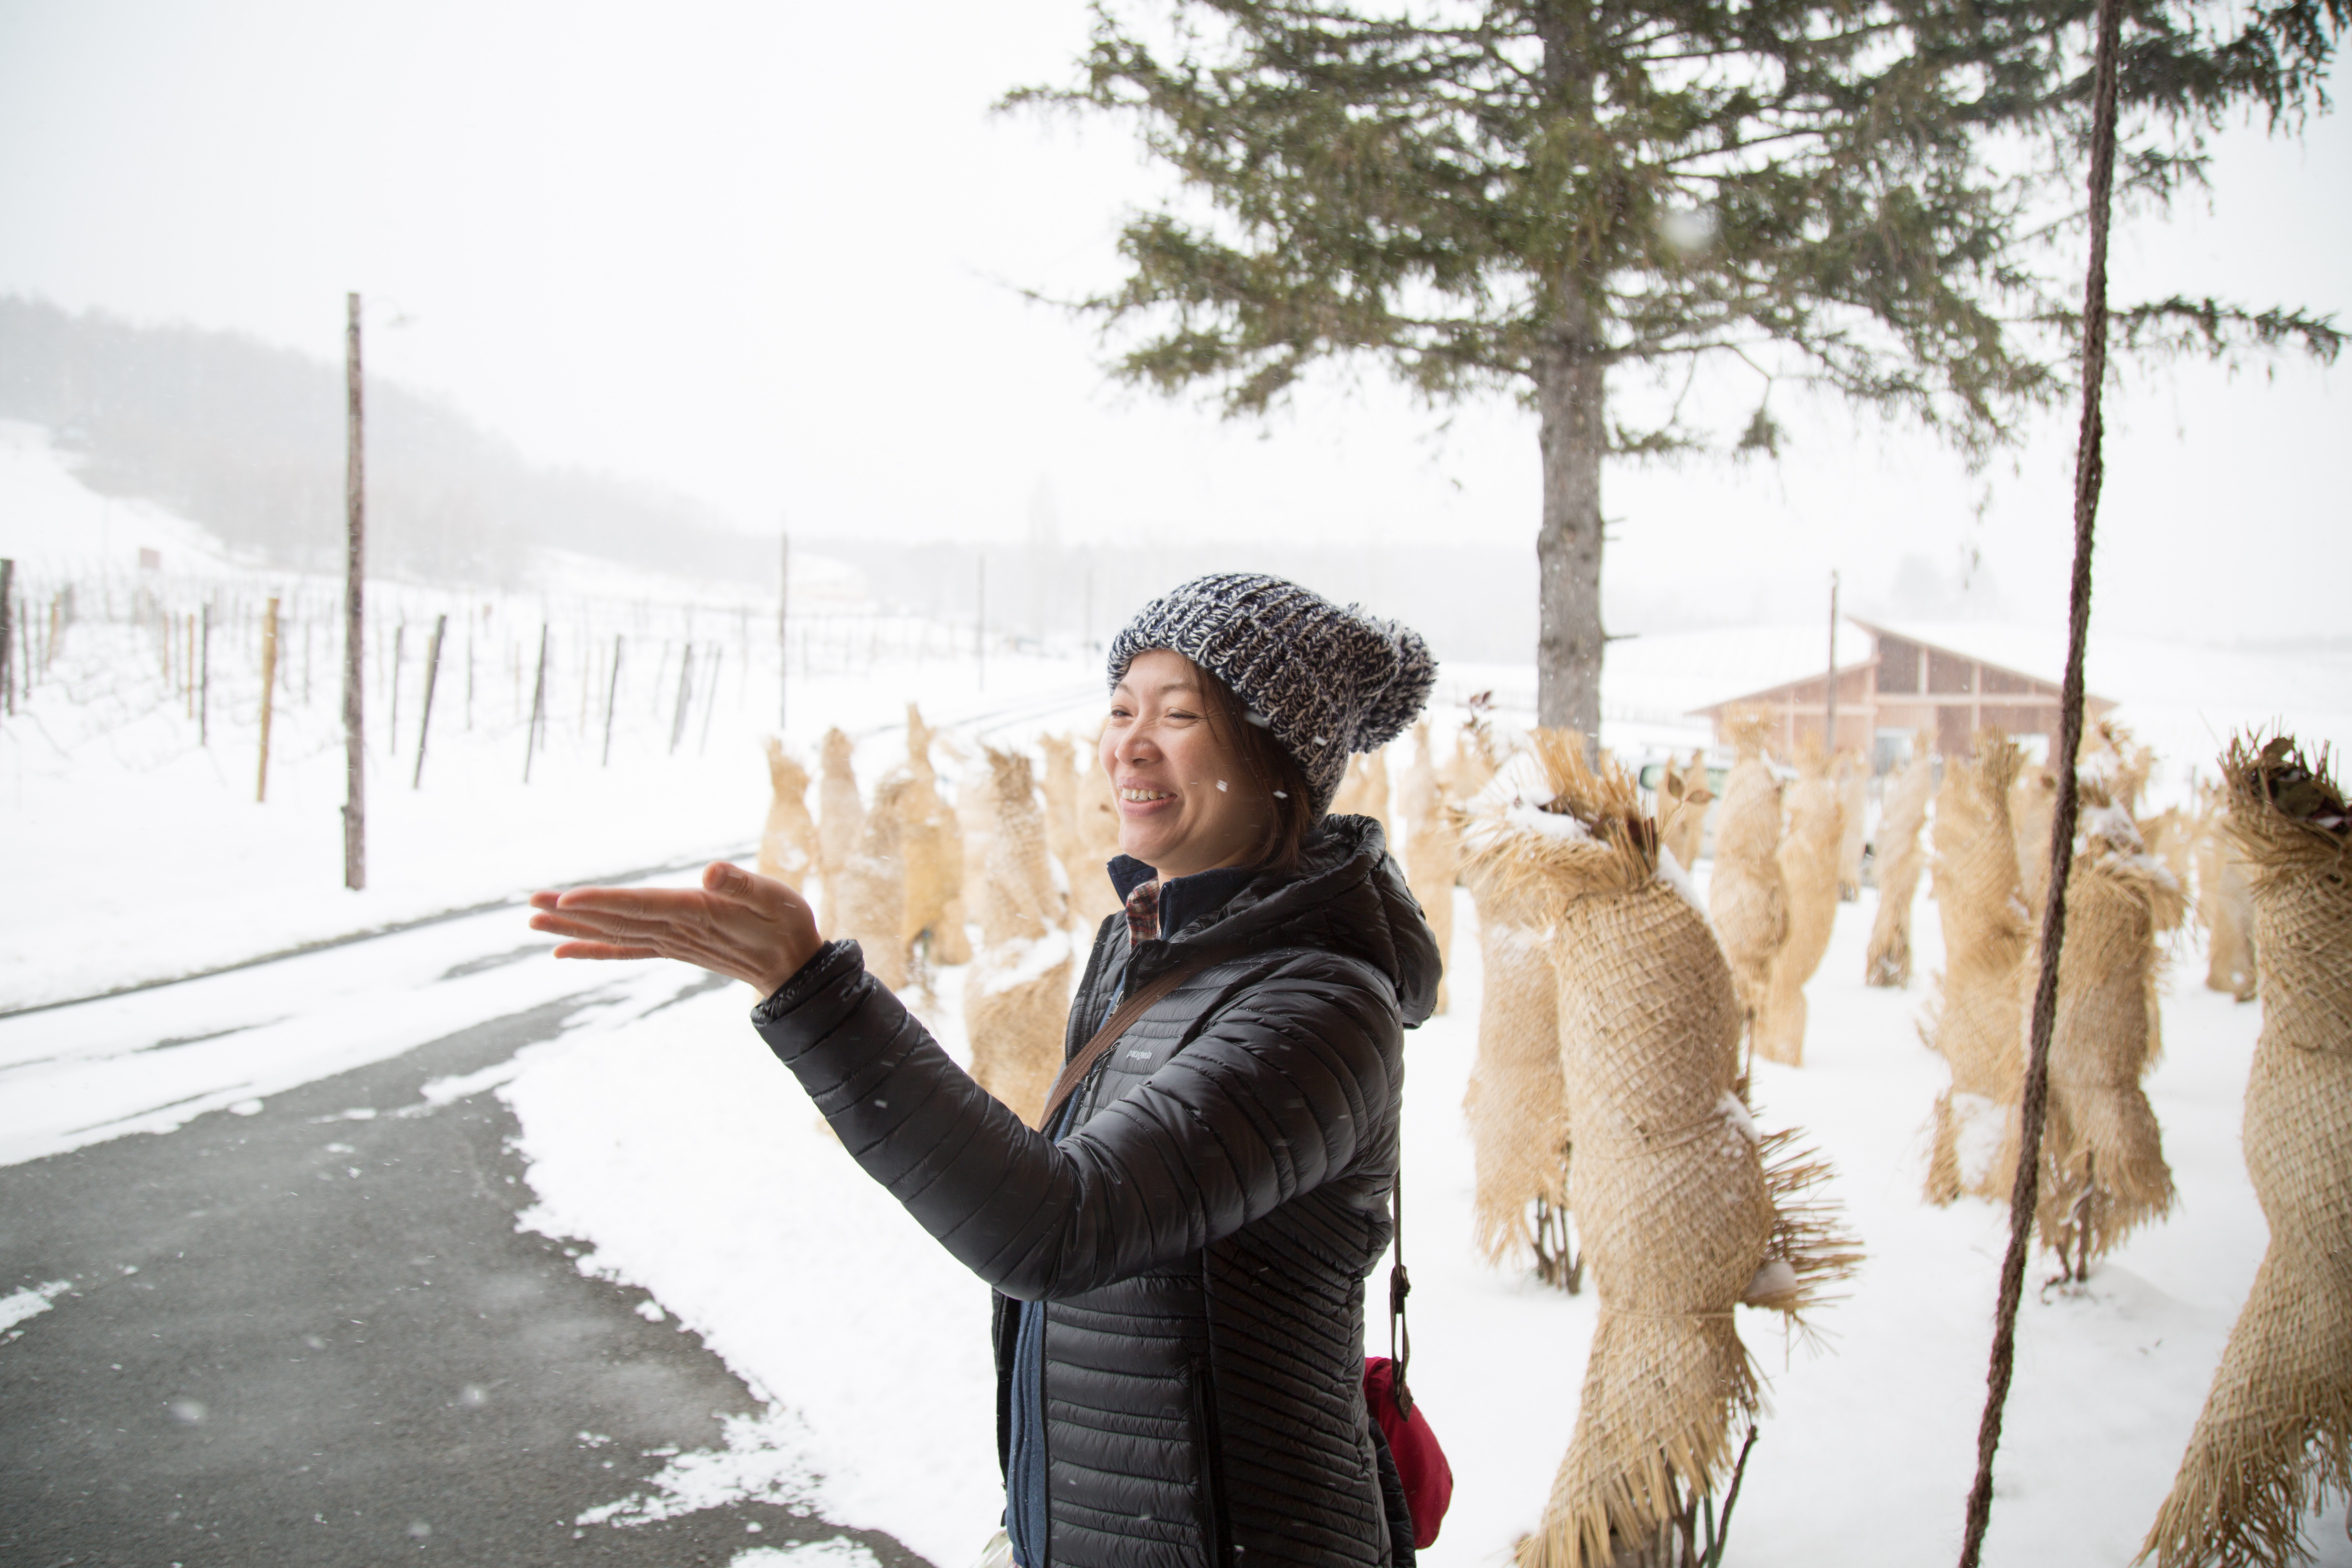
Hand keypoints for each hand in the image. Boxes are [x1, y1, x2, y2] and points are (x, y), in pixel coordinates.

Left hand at [527, 862, 822, 996]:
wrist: (793, 970)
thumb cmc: (788, 926)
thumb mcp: (776, 898)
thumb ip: (744, 885)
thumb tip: (709, 872)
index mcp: (697, 913)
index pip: (641, 905)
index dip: (603, 902)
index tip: (565, 900)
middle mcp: (677, 931)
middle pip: (616, 921)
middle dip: (572, 914)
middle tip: (530, 905)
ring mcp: (671, 943)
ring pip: (614, 935)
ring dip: (573, 929)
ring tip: (534, 922)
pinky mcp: (672, 948)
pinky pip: (625, 950)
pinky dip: (593, 950)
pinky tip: (564, 952)